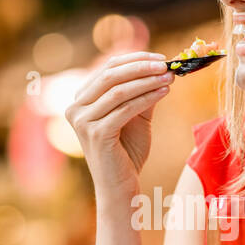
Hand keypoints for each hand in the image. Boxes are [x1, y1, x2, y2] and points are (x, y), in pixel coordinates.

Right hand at [66, 51, 174, 196]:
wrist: (121, 187)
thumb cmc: (128, 151)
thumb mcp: (136, 115)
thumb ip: (142, 91)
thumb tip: (161, 66)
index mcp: (80, 100)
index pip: (107, 69)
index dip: (134, 59)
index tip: (160, 57)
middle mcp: (75, 108)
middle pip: (110, 75)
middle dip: (141, 66)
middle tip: (166, 64)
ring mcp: (82, 122)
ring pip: (118, 91)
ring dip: (147, 81)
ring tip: (170, 77)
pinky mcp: (96, 134)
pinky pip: (125, 109)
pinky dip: (147, 97)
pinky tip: (164, 92)